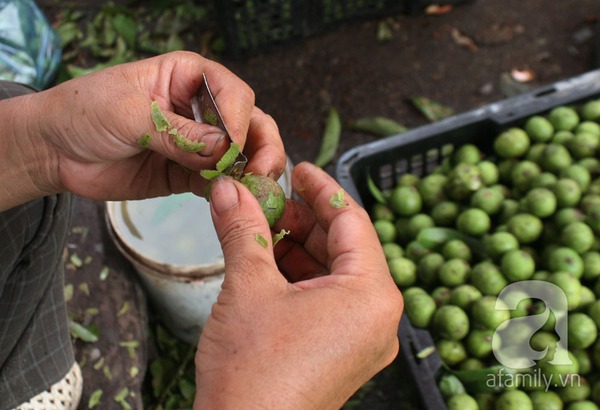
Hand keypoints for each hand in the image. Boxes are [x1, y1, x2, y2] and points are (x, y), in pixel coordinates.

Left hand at [0, 51, 283, 208]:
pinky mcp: (188, 174)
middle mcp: (200, 109)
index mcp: (189, 77)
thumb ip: (177, 131)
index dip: (239, 118)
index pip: (234, 94)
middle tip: (262, 172)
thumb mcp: (130, 113)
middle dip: (262, 147)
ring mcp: (197, 144)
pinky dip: (229, 193)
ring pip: (241, 156)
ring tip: (251, 192)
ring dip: (250, 173)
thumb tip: (224, 148)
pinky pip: (219, 183)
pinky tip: (230, 203)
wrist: (56, 151)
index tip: (231, 145)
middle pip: (250, 123)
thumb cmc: (86, 112)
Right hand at [194, 162, 402, 408]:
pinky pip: (328, 300)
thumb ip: (243, 229)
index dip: (320, 188)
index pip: (352, 221)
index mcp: (372, 294)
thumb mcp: (248, 287)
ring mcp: (362, 339)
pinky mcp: (343, 354)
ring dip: (297, 248)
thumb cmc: (254, 370)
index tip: (296, 169)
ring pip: (334, 274)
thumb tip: (228, 189)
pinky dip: (299, 278)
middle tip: (265, 202)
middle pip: (344, 246)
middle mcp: (378, 317)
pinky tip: (266, 265)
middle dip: (302, 220)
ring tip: (259, 232)